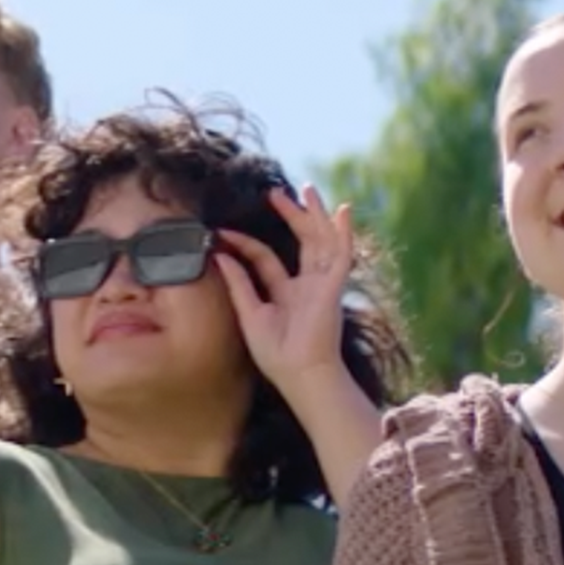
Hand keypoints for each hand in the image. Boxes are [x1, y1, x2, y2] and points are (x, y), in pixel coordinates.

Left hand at [213, 187, 355, 395]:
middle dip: (291, 216)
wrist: (300, 374)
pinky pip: (342, 254)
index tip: (222, 232)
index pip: (266, 258)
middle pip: (301, 242)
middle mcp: (306, 285)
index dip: (245, 244)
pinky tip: (343, 211)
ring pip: (321, 241)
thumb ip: (239, 283)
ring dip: (316, 215)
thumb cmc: (276, 354)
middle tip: (275, 193)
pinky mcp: (333, 286)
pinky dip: (344, 233)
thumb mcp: (250, 313)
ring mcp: (322, 284)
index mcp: (285, 293)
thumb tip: (219, 256)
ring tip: (308, 190)